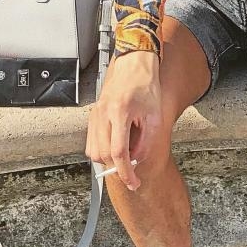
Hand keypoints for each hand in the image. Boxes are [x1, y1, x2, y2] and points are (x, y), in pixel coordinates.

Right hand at [85, 51, 161, 189]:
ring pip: (93, 150)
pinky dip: (101, 150)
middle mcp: (103, 114)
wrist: (134, 64)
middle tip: (132, 171)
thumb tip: (136, 160)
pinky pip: (91, 141)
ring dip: (108, 160)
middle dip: (117, 168)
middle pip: (103, 154)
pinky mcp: (93, 114)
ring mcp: (95, 114)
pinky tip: (115, 147)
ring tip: (125, 156)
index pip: (118, 152)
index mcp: (120, 113)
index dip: (126, 172)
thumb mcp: (154, 115)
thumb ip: (146, 140)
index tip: (133, 182)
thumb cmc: (146, 85)